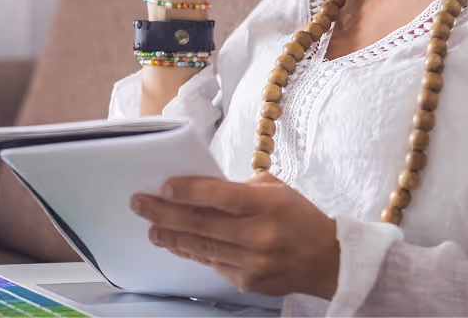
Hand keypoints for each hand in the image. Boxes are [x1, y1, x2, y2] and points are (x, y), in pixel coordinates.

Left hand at [129, 173, 340, 299]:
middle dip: (165, 213)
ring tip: (151, 227)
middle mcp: (259, 235)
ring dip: (171, 236)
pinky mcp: (247, 281)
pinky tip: (176, 244)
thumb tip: (200, 188)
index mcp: (267, 205)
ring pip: (201, 247)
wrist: (327, 260)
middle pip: (202, 223)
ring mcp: (252, 262)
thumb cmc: (298, 217)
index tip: (164, 186)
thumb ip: (239, 188)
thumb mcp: (275, 190)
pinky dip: (191, 252)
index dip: (188, 191)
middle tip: (140, 204)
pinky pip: (212, 263)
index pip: (220, 196)